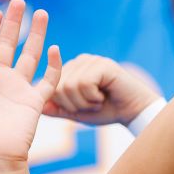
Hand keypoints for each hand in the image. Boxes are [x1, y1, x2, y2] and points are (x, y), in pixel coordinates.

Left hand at [0, 0, 61, 173]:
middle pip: (8, 45)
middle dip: (14, 23)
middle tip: (20, 2)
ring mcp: (18, 90)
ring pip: (30, 55)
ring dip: (36, 35)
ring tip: (42, 14)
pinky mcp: (35, 101)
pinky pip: (48, 80)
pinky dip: (54, 65)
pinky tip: (55, 48)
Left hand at [43, 54, 159, 125]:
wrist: (134, 112)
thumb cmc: (107, 111)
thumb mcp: (78, 113)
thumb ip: (58, 109)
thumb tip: (39, 107)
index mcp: (71, 70)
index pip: (51, 87)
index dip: (65, 105)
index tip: (83, 107)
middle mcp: (79, 61)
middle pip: (58, 87)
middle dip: (74, 105)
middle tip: (92, 105)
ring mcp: (91, 61)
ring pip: (70, 86)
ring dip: (85, 103)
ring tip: (98, 101)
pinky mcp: (102, 64)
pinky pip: (84, 84)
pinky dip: (93, 98)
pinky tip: (104, 96)